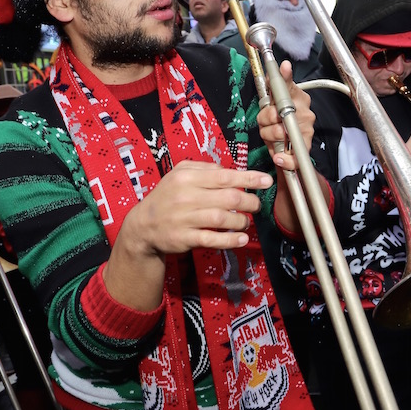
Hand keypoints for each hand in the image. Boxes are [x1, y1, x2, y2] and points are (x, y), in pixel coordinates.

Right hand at [118, 161, 271, 257]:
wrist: (143, 225)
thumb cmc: (167, 196)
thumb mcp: (179, 174)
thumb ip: (205, 168)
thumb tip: (231, 170)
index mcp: (187, 177)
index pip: (225, 176)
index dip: (249, 178)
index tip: (267, 181)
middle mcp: (186, 196)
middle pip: (229, 198)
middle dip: (250, 201)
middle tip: (256, 205)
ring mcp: (185, 219)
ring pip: (223, 219)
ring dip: (242, 221)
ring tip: (246, 221)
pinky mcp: (184, 238)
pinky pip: (213, 239)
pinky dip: (231, 240)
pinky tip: (242, 239)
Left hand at [257, 61, 314, 172]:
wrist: (292, 137)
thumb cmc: (283, 113)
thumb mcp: (279, 96)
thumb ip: (279, 81)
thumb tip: (284, 65)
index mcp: (299, 97)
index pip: (288, 89)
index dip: (278, 92)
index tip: (272, 101)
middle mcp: (305, 113)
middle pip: (278, 115)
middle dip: (266, 120)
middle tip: (264, 121)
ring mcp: (306, 131)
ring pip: (281, 133)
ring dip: (269, 136)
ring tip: (269, 134)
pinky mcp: (304, 148)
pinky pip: (296, 156)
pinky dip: (285, 159)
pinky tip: (278, 157)